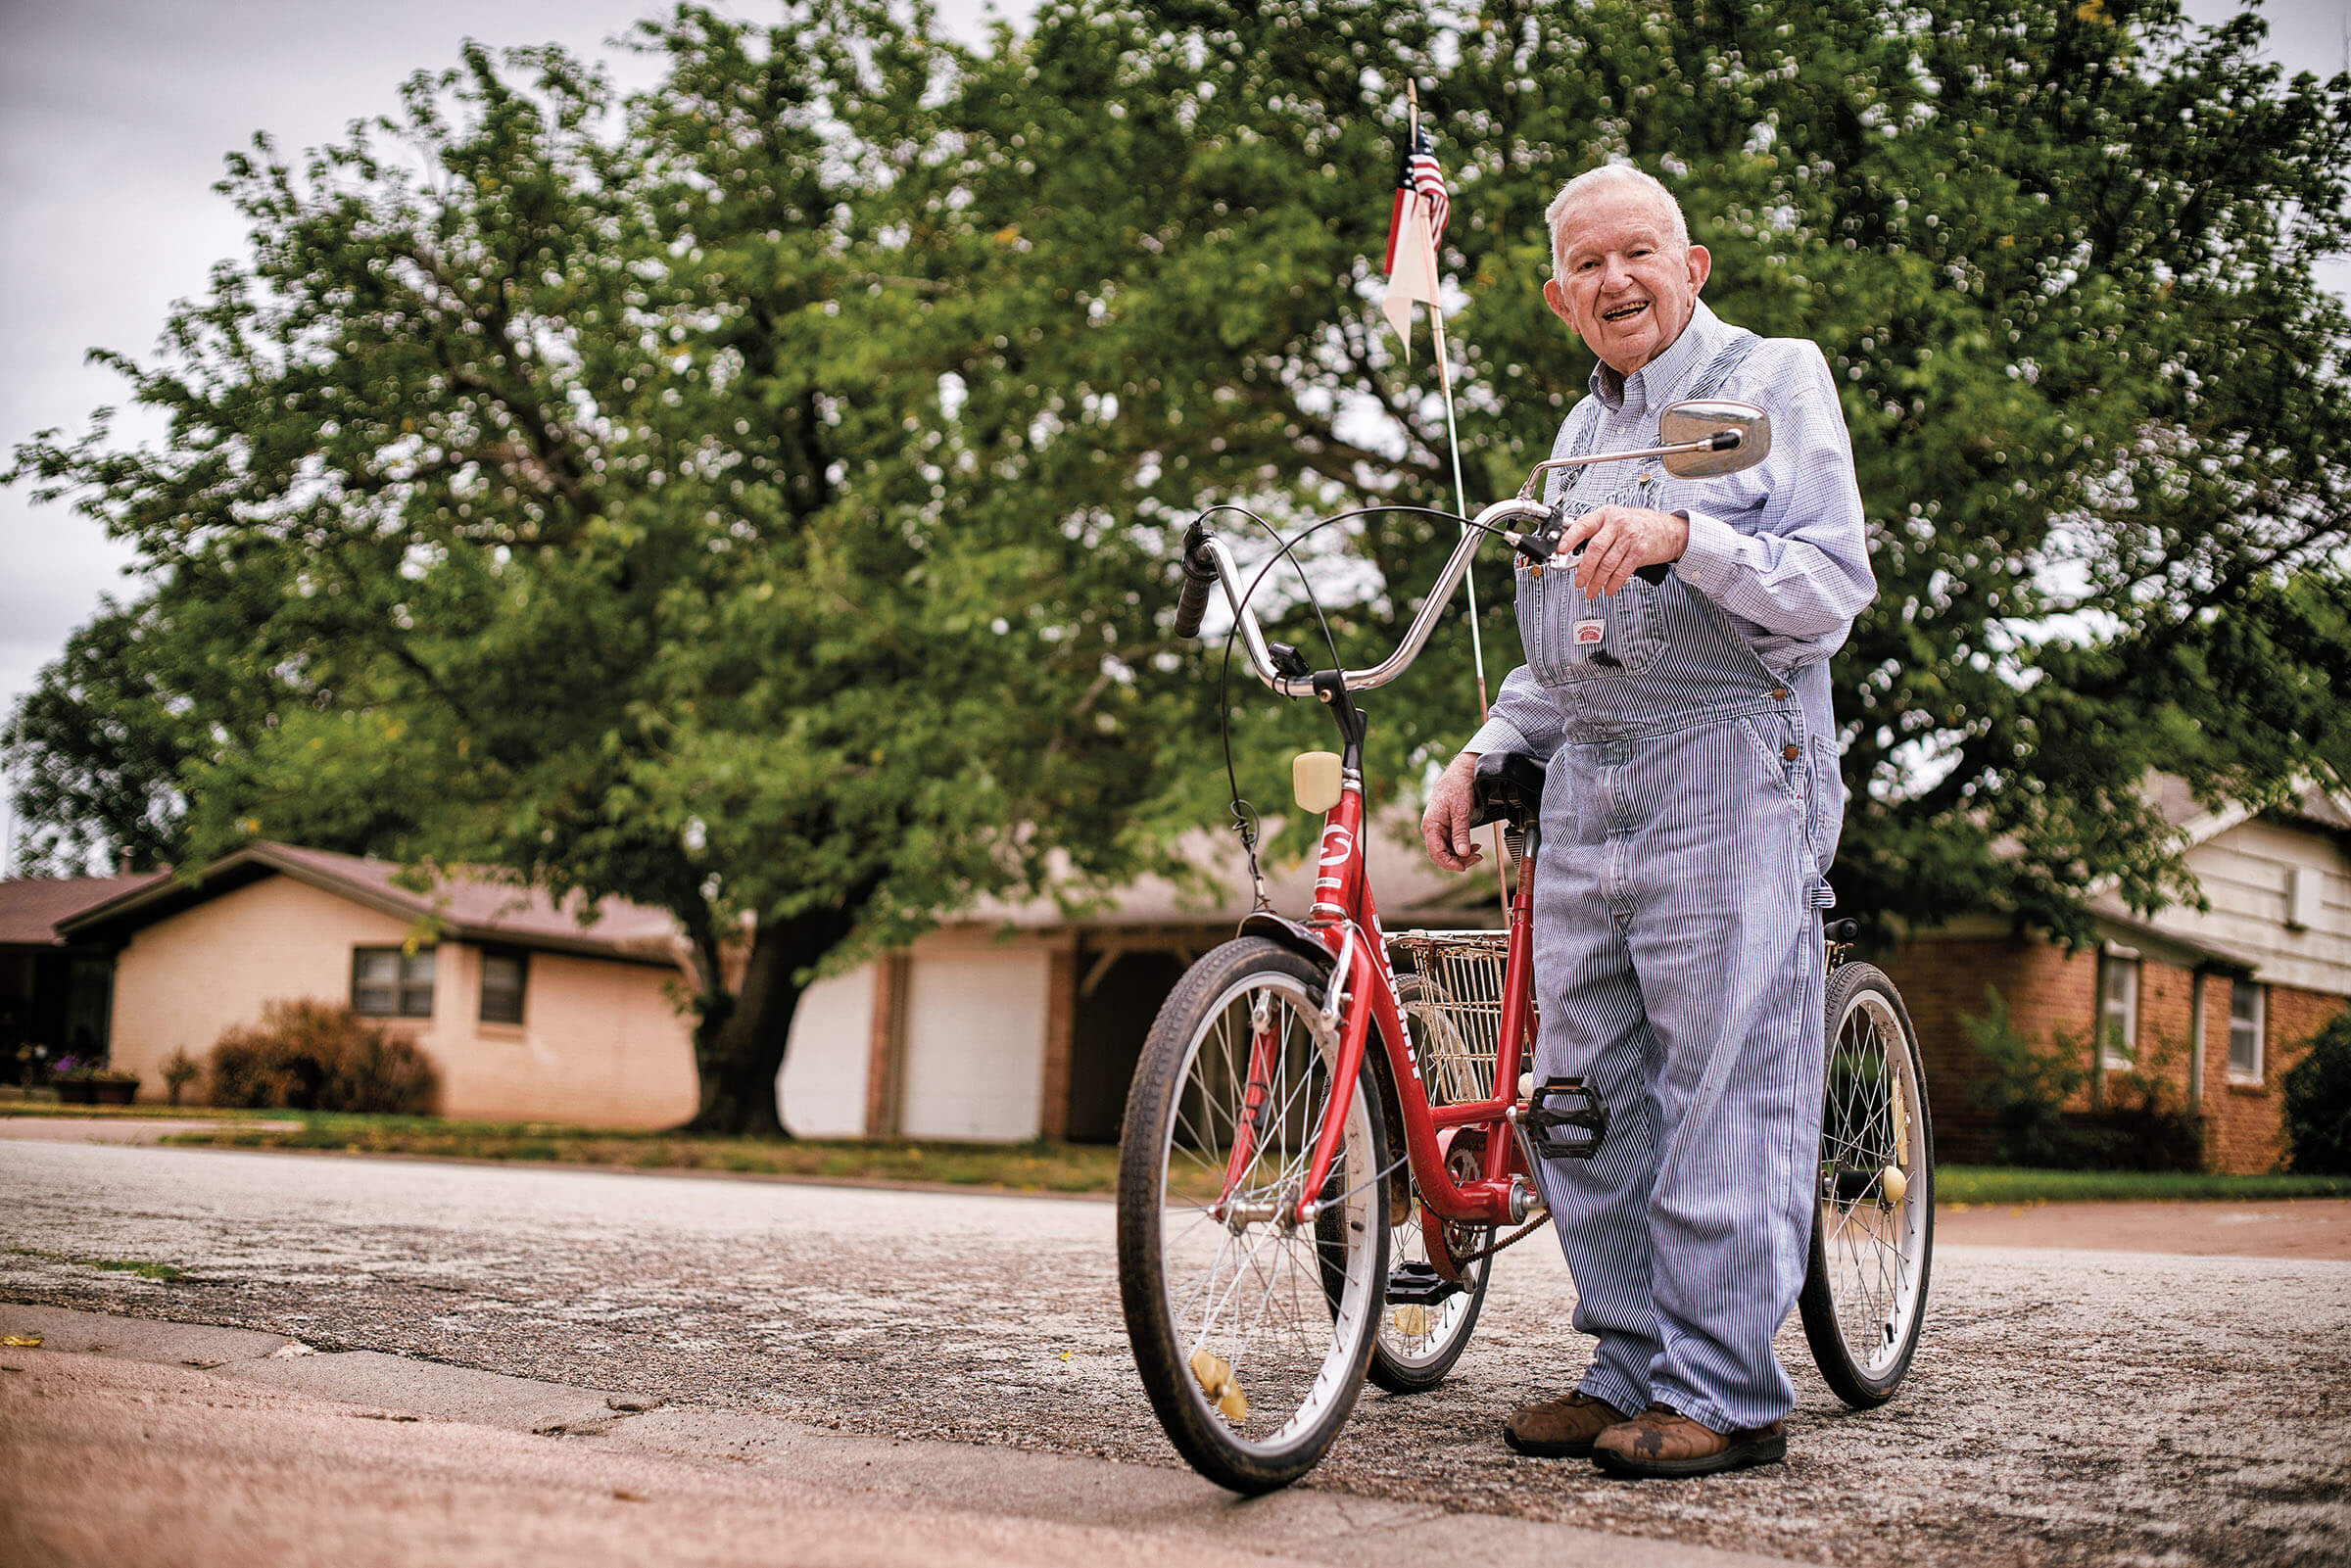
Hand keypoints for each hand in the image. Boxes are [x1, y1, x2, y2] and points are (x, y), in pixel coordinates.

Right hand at [1420, 751, 1483, 871]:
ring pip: (1447, 851)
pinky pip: (1451, 844)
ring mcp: (1438, 829)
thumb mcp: (1461, 811)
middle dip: (1458, 861)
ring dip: (1462, 855)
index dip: (1449, 864)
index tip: (1464, 866)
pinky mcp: (1445, 828)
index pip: (1436, 853)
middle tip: (1477, 858)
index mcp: (1431, 826)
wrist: (1459, 774)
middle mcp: (1432, 830)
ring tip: (1477, 852)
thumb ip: (1461, 833)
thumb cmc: (1457, 788)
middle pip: (1441, 855)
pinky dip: (1462, 848)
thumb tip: (1461, 853)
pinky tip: (1473, 847)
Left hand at [1558, 504, 1686, 597]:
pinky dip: (1613, 583)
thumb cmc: (1636, 525)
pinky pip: (1622, 571)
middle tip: (1578, 582)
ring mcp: (1629, 538)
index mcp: (1605, 515)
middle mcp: (1617, 524)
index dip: (1570, 538)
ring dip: (1597, 581)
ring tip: (1591, 591)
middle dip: (1583, 569)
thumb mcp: (1613, 521)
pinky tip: (1608, 589)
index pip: (1583, 525)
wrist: (1666, 529)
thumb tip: (1572, 552)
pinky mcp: (1640, 551)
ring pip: (1607, 564)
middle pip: (1595, 549)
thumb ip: (1595, 533)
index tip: (1560, 550)